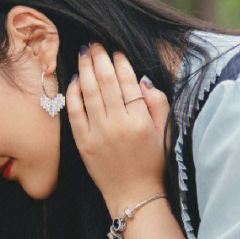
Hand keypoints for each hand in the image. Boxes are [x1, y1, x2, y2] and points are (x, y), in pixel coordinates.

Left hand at [65, 42, 170, 217]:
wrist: (135, 195)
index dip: (121, 63)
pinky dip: (73, 94)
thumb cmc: (153, 163)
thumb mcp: (166, 132)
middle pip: (106, 83)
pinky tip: (74, 81)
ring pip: (89, 93)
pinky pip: (75, 113)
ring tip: (84, 53)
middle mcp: (118, 125)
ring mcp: (98, 134)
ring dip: (85, 70)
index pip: (128, 83)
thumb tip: (141, 80)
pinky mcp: (84, 143)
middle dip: (100, 59)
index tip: (117, 51)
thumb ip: (157, 103)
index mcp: (140, 121)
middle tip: (95, 43)